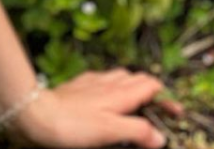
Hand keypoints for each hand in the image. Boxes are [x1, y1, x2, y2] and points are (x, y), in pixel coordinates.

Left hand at [6, 68, 172, 147]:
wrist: (38, 112)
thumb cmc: (73, 124)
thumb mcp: (111, 131)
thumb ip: (138, 131)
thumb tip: (160, 136)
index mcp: (121, 93)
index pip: (151, 85)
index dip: (166, 97)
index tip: (175, 111)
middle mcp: (109, 82)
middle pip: (138, 78)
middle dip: (152, 90)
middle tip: (158, 109)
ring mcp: (93, 81)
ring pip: (121, 76)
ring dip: (133, 86)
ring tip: (137, 102)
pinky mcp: (80, 85)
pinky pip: (103, 80)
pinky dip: (113, 87)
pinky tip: (106, 97)